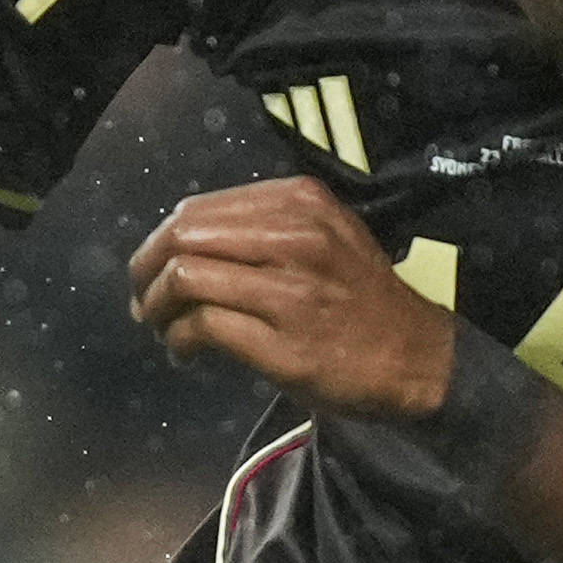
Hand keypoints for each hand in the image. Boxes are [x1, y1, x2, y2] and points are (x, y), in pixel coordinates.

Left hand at [132, 177, 456, 419]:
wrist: (418, 358)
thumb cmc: (364, 300)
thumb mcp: (326, 236)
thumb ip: (264, 228)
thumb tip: (181, 244)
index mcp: (301, 203)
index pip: (199, 209)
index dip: (162, 240)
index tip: (156, 270)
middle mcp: (295, 237)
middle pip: (182, 237)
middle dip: (148, 271)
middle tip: (144, 301)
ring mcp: (289, 290)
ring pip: (186, 277)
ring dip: (157, 307)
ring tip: (162, 327)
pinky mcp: (283, 344)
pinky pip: (203, 326)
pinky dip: (178, 338)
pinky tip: (184, 351)